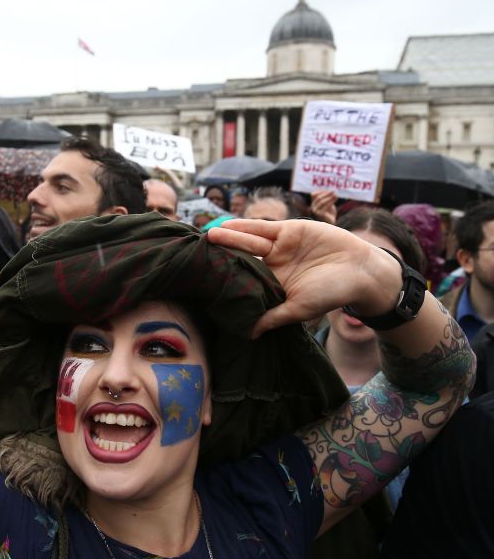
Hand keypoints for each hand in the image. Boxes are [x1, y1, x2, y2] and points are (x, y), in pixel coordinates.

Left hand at [207, 218, 399, 336]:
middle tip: (197, 256)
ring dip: (229, 238)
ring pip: (249, 242)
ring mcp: (281, 247)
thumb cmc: (332, 293)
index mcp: (273, 286)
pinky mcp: (289, 231)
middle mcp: (274, 266)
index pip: (244, 282)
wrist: (361, 270)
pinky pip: (263, 227)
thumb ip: (274, 318)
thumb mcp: (300, 309)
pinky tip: (227, 225)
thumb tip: (248, 334)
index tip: (203, 281)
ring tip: (208, 237)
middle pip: (242, 259)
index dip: (226, 280)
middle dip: (222, 257)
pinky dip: (245, 225)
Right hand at [309, 190, 336, 224]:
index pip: (313, 195)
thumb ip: (327, 199)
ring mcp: (315, 211)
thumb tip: (331, 191)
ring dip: (329, 197)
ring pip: (322, 201)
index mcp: (313, 204)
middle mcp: (313, 208)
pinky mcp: (320, 214)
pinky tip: (335, 198)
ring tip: (335, 195)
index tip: (328, 190)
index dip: (320, 191)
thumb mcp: (328, 204)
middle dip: (326, 193)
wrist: (330, 224)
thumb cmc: (329, 214)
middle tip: (333, 191)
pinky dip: (331, 201)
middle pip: (318, 198)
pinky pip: (325, 206)